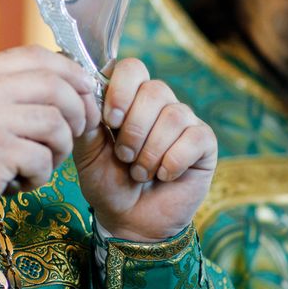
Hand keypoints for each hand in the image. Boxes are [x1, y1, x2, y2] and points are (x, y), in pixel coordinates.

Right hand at [0, 45, 98, 222]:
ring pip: (55, 123)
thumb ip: (5, 89)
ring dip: (60, 148)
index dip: (69, 70)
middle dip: (77, 109)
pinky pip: (43, 158)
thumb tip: (61, 81)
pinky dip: (41, 175)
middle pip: (54, 85)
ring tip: (42, 163)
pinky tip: (22, 181)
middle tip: (79, 129)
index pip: (34, 55)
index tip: (85, 88)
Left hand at [74, 58, 216, 241]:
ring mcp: (184, 120)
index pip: (131, 68)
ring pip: (174, 115)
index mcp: (128, 97)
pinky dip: (173, 161)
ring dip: (151, 151)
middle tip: (123, 157)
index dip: (121, 90)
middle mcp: (158, 102)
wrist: (129, 220)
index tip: (110, 121)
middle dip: (134, 129)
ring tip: (139, 172)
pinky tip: (163, 176)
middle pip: (155, 89)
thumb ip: (86, 121)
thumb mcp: (88, 152)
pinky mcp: (204, 142)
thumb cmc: (107, 182)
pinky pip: (194, 137)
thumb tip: (83, 92)